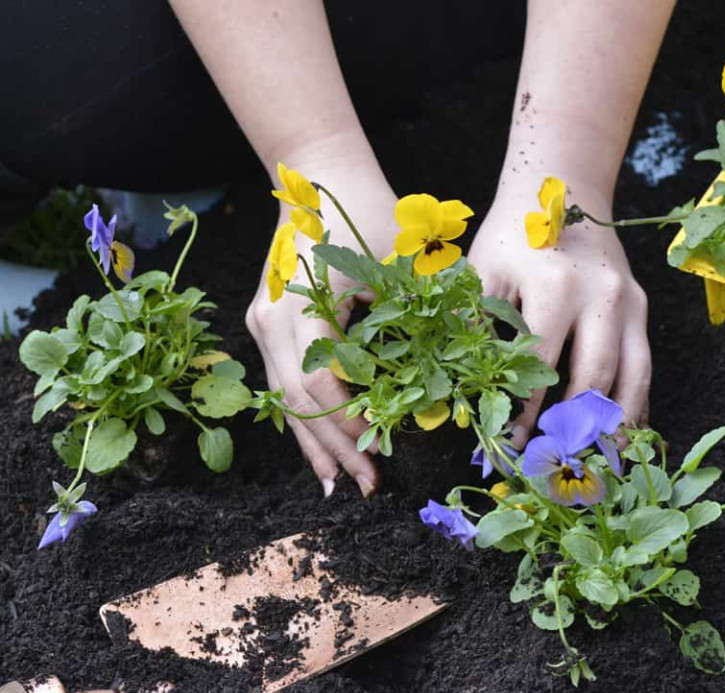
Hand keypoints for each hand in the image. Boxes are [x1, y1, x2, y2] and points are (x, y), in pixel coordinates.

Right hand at [245, 155, 397, 496]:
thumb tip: (460, 371)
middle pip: (299, 401)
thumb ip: (425, 316)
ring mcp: (264, 323)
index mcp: (303, 304)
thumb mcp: (406, 261)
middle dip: (335, 448)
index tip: (383, 449)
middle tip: (368, 486)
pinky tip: (320, 453)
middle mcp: (272, 319)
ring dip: (314, 443)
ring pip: (285, 399)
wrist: (319, 174)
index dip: (352, 422)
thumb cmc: (372, 212)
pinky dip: (304, 418)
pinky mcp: (270, 325)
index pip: (324, 382)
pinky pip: (284, 384)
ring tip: (339, 485)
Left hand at [469, 184, 650, 445]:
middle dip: (575, 426)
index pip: (541, 365)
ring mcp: (629, 303)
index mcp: (556, 286)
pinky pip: (643, 365)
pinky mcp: (641, 308)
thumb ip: (476, 327)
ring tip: (604, 462)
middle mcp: (602, 296)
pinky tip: (623, 433)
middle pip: (595, 377)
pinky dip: (635, 402)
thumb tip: (472, 393)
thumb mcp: (482, 273)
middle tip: (558, 462)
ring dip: (617, 423)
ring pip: (633, 376)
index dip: (527, 411)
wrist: (563, 186)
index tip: (512, 445)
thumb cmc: (511, 234)